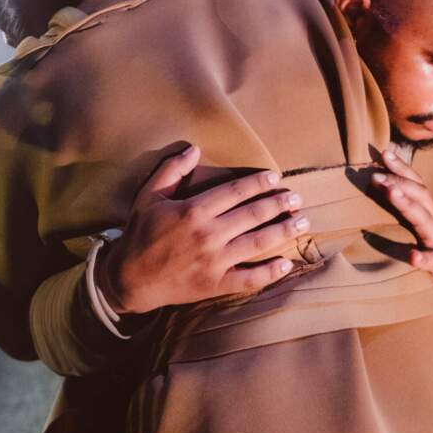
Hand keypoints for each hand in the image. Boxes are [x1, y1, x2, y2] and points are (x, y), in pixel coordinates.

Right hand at [98, 145, 309, 313]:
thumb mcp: (148, 197)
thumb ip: (171, 171)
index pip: (236, 191)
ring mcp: (215, 261)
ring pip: (258, 243)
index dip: (259, 182)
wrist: (129, 278)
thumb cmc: (140, 234)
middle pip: (253, 214)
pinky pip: (249, 279)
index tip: (276, 177)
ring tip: (303, 223)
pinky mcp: (216, 284)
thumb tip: (194, 149)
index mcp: (194, 211)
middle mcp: (209, 234)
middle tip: (297, 198)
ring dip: (284, 231)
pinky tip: (287, 264)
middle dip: (279, 204)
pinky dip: (270, 272)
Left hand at [370, 145, 432, 304]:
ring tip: (391, 193)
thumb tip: (388, 198)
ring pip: (424, 222)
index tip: (383, 152)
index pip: (416, 186)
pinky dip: (424, 258)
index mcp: (430, 216)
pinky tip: (413, 256)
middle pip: (419, 196)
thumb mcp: (429, 231)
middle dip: (398, 182)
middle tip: (375, 173)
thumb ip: (413, 215)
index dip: (402, 169)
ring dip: (407, 206)